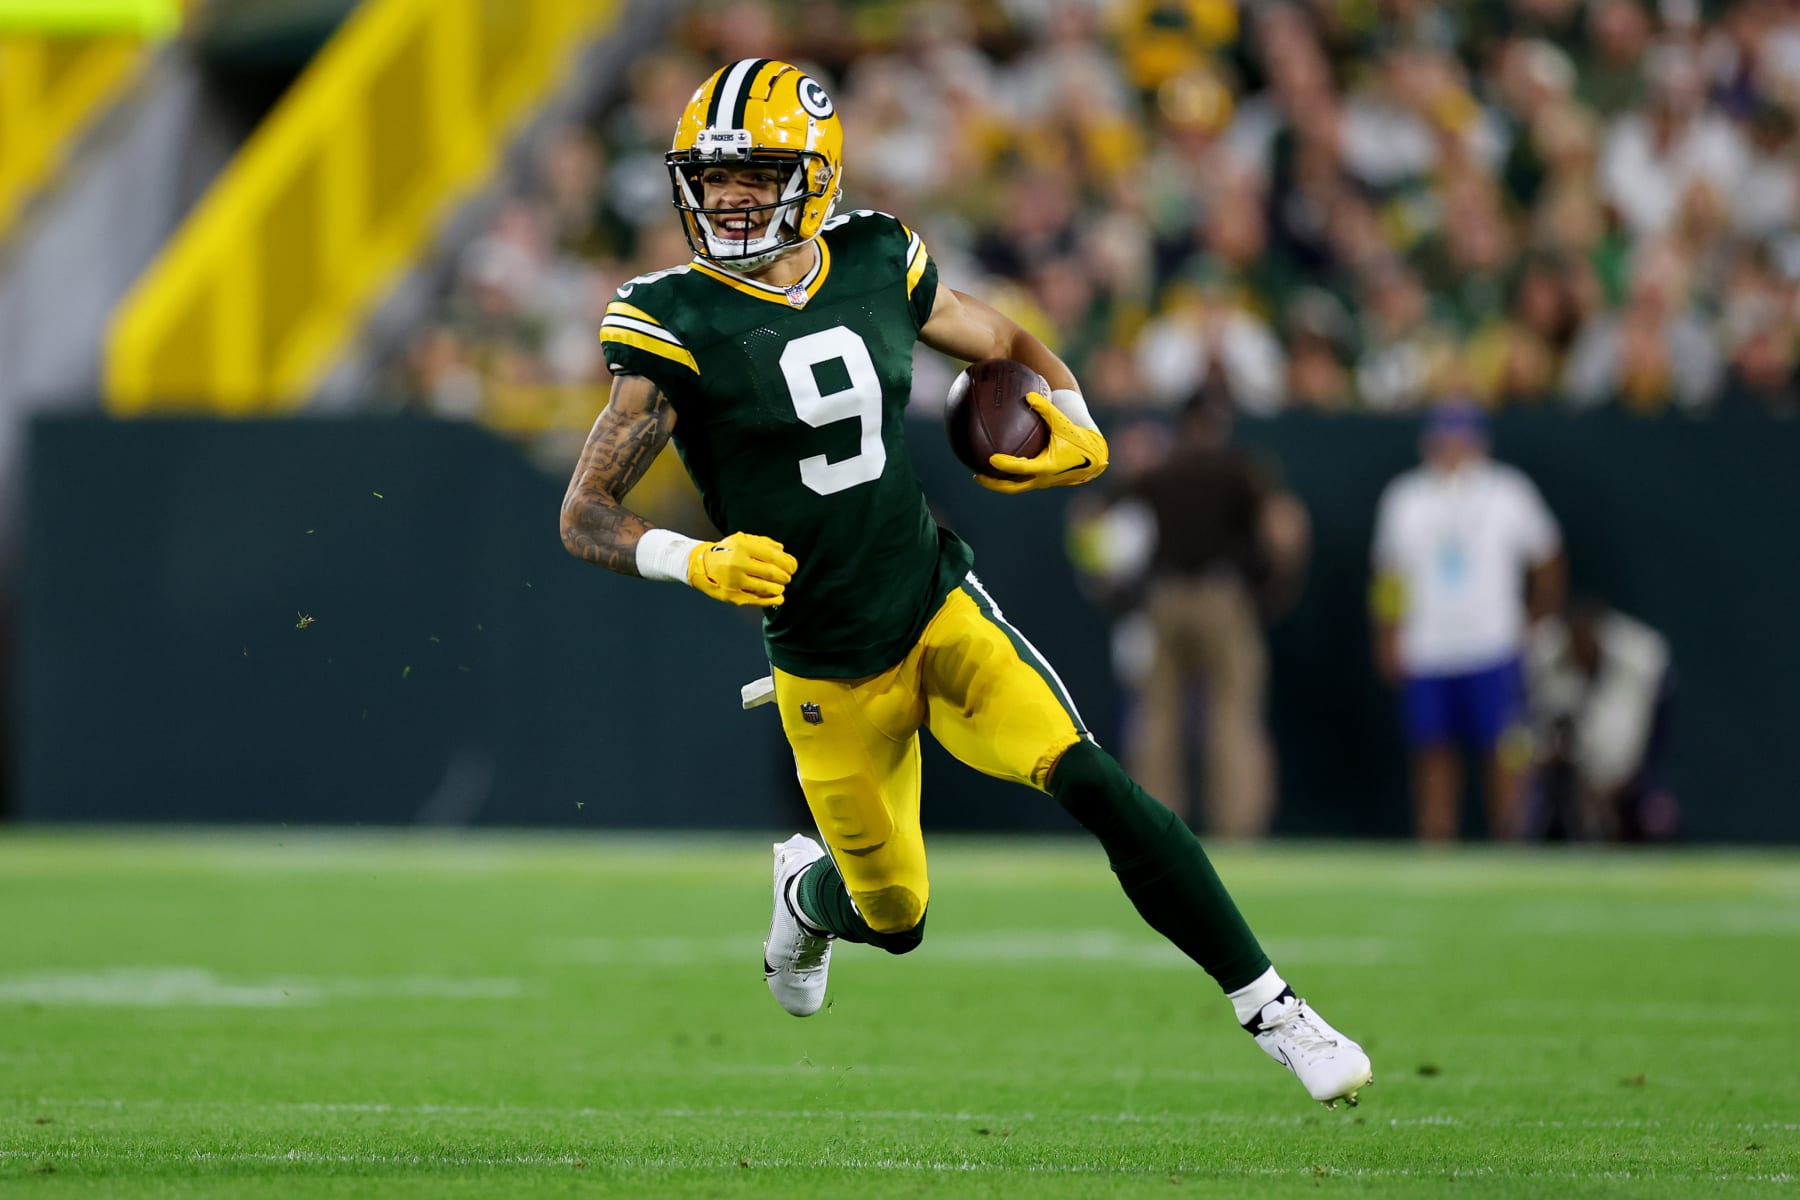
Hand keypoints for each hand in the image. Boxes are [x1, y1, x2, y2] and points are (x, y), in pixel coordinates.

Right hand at [686, 532, 797, 606]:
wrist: (701, 565)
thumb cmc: (726, 551)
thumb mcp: (742, 539)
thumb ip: (763, 542)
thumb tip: (783, 551)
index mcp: (742, 547)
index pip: (773, 556)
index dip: (788, 563)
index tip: (793, 566)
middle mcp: (738, 564)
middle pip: (772, 573)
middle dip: (785, 576)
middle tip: (788, 577)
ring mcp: (735, 582)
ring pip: (767, 588)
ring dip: (779, 588)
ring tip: (781, 586)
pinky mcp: (733, 596)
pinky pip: (757, 600)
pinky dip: (772, 600)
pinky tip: (779, 598)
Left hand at [977, 392, 1108, 493]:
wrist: (1097, 457)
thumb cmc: (1081, 439)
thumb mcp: (1063, 423)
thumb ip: (1045, 409)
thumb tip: (1028, 395)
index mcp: (1046, 466)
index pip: (1020, 468)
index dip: (1004, 465)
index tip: (990, 459)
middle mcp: (1043, 479)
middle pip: (1013, 487)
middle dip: (993, 483)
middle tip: (977, 476)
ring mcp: (1044, 483)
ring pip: (1018, 486)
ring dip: (1002, 482)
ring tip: (985, 474)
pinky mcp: (1046, 481)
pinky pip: (1026, 482)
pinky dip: (1014, 478)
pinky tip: (1004, 467)